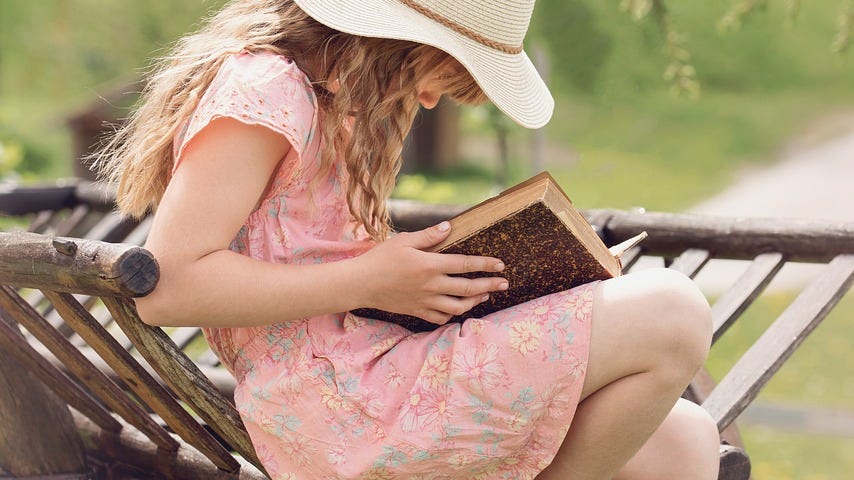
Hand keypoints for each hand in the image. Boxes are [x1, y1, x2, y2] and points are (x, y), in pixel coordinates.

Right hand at [355, 222, 508, 324]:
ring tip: (485, 296)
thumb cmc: (380, 259)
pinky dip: (452, 314)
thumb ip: (428, 236)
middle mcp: (431, 285)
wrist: (360, 284)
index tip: (501, 265)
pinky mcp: (417, 311)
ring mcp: (425, 301)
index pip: (466, 265)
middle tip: (504, 284)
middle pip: (468, 288)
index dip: (486, 265)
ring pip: (458, 307)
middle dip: (490, 285)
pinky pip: (440, 318)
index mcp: (430, 265)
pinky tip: (458, 308)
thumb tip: (449, 226)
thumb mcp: (403, 241)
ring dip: (475, 301)